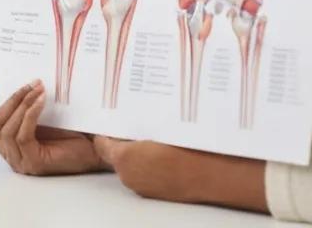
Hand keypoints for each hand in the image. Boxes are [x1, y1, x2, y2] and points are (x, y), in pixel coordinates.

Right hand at [0, 80, 102, 175]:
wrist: (93, 148)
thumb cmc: (69, 133)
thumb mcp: (39, 117)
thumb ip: (23, 108)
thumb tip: (13, 81)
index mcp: (9, 145)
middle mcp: (11, 155)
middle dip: (11, 99)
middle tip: (28, 84)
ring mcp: (21, 161)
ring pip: (8, 129)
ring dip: (21, 104)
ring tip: (37, 89)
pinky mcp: (33, 162)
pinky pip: (22, 135)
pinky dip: (30, 114)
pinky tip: (41, 101)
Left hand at [93, 137, 268, 211]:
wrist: (210, 175)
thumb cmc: (184, 149)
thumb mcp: (155, 129)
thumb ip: (133, 129)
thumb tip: (126, 124)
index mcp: (123, 158)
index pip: (101, 142)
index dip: (106, 130)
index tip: (111, 118)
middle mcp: (127, 175)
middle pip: (114, 153)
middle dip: (121, 141)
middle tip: (134, 125)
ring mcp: (141, 187)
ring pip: (129, 165)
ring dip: (136, 153)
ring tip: (152, 137)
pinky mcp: (154, 194)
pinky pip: (143, 175)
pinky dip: (148, 165)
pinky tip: (163, 153)